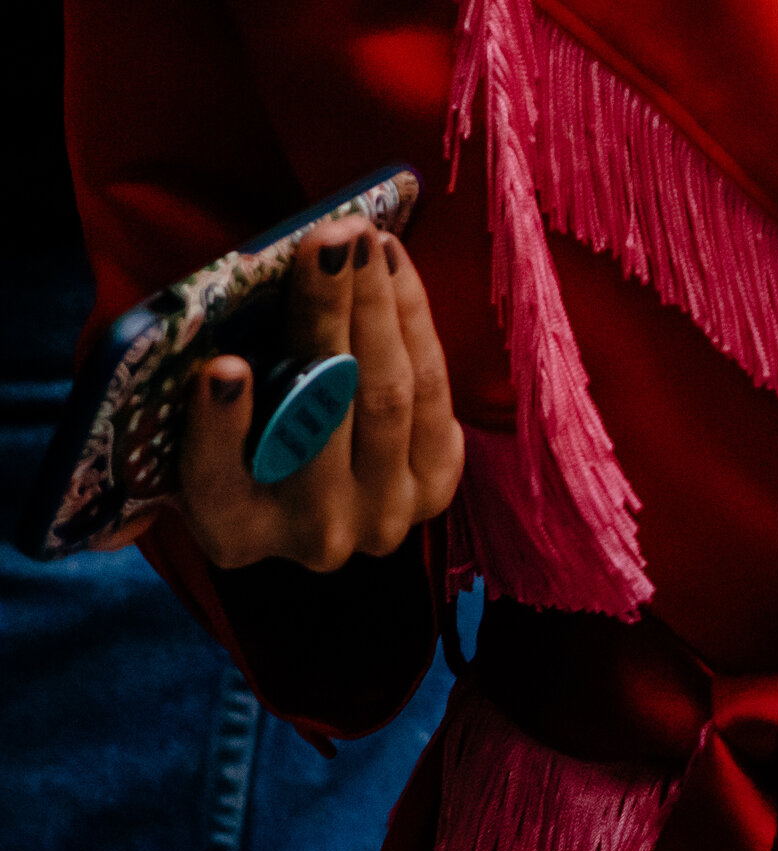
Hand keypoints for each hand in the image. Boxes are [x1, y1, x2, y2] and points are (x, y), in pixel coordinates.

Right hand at [173, 216, 461, 571]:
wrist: (312, 480)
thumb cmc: (236, 428)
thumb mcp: (190, 420)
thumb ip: (191, 393)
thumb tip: (211, 339)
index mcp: (233, 530)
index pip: (217, 482)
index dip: (221, 427)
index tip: (222, 367)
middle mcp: (313, 536)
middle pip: (323, 415)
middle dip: (325, 316)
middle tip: (326, 240)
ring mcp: (384, 518)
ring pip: (387, 398)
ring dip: (377, 304)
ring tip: (362, 236)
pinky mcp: (436, 488)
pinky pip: (431, 392)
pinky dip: (412, 319)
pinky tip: (393, 263)